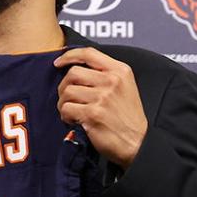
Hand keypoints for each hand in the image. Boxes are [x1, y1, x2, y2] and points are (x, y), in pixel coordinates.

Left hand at [53, 47, 147, 167]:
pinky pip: (66, 108)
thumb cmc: (128, 117)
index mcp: (120, 71)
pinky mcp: (93, 114)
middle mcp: (111, 81)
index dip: (69, 56)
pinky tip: (74, 120)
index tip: (58, 63)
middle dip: (64, 86)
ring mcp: (102, 97)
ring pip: (67, 91)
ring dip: (63, 103)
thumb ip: (105, 75)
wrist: (138, 142)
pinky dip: (65, 115)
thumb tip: (75, 69)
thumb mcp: (125, 87)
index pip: (89, 53)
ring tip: (72, 112)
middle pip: (73, 73)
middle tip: (68, 98)